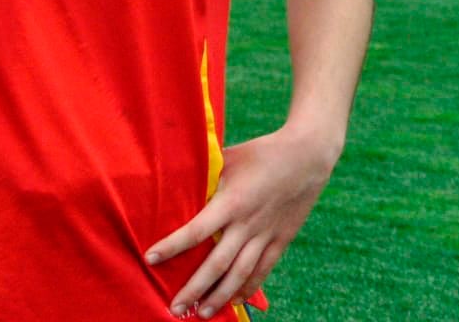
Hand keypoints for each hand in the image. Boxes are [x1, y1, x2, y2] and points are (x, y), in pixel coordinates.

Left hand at [146, 126, 340, 317]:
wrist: (307, 156)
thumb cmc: (261, 153)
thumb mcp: (228, 159)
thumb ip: (205, 176)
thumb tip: (176, 181)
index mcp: (231, 202)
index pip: (196, 230)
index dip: (172, 246)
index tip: (151, 258)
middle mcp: (247, 224)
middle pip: (217, 264)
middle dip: (194, 289)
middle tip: (175, 308)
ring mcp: (266, 235)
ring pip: (240, 275)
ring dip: (219, 297)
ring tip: (202, 314)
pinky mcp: (281, 240)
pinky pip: (262, 270)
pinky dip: (247, 289)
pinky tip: (234, 302)